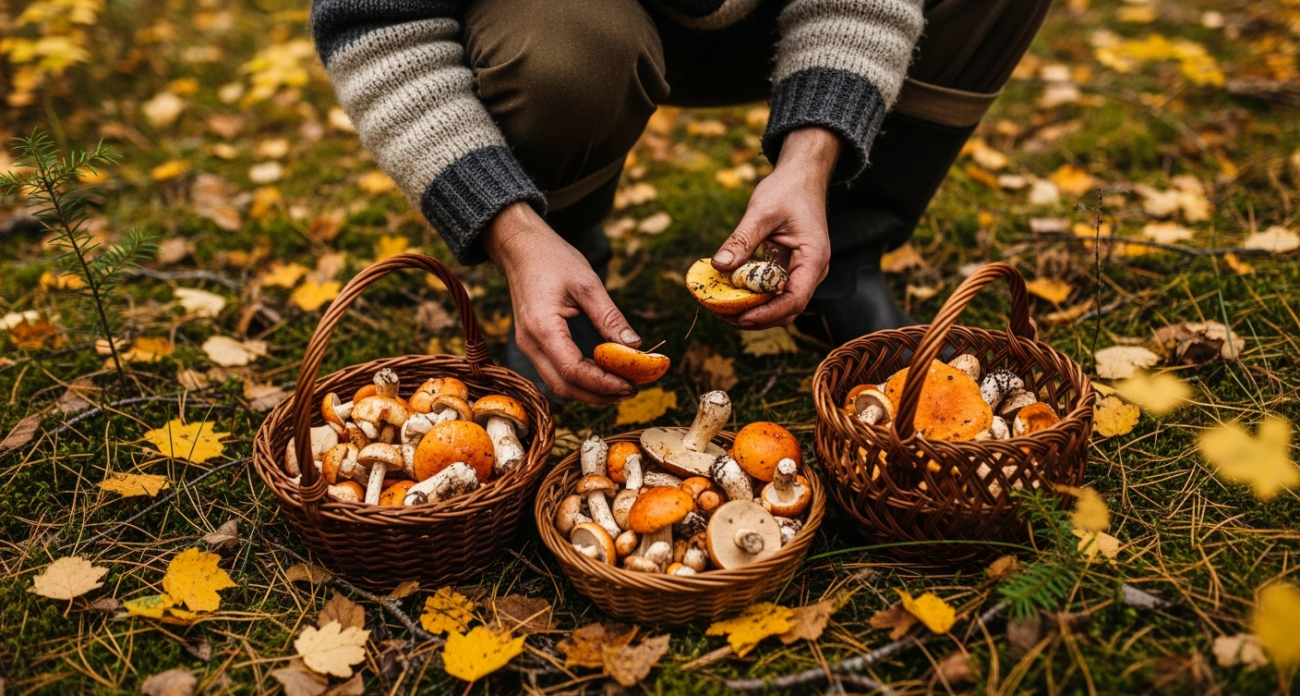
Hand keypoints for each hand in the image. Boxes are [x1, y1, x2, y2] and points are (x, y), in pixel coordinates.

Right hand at [483, 202, 639, 403]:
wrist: (520, 248)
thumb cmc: (553, 259)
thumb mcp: (587, 284)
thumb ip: (610, 317)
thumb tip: (636, 347)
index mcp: (541, 327)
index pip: (573, 370)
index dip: (603, 383)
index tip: (631, 385)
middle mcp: (529, 342)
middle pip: (564, 386)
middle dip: (598, 394)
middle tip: (631, 391)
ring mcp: (528, 345)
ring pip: (558, 383)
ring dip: (589, 391)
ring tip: (621, 386)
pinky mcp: (532, 343)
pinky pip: (555, 372)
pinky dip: (579, 379)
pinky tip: (602, 374)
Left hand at [710, 127, 840, 328]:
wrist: (802, 176)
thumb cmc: (788, 189)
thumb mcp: (761, 211)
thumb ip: (741, 240)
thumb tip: (718, 267)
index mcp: (813, 258)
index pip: (795, 299)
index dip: (768, 314)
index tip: (741, 317)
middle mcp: (812, 270)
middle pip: (787, 309)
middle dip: (756, 317)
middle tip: (723, 316)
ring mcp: (803, 271)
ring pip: (780, 303)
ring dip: (753, 310)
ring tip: (722, 309)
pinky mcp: (790, 268)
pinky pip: (773, 290)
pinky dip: (753, 295)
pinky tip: (730, 292)